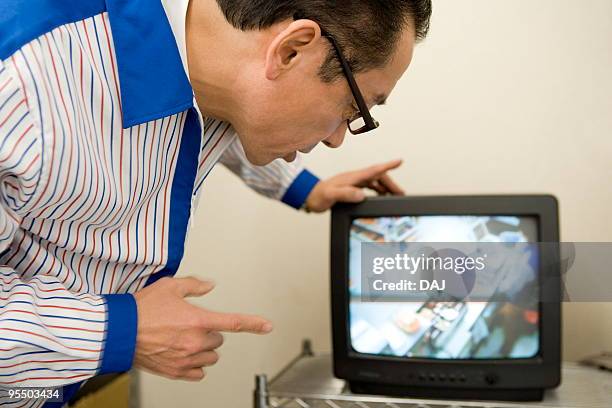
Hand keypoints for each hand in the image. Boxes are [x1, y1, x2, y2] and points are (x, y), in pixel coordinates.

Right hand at [133, 277, 271, 380]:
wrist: (119, 331)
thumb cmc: (141, 309)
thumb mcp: (170, 286)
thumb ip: (194, 285)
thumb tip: (209, 285)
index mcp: (198, 320)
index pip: (234, 322)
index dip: (253, 324)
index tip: (267, 326)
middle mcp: (195, 342)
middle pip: (218, 340)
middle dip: (209, 332)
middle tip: (190, 325)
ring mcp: (186, 359)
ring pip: (210, 358)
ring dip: (204, 349)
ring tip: (184, 339)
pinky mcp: (175, 372)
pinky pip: (198, 373)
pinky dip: (195, 365)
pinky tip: (183, 355)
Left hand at [305, 159, 404, 212]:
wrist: (309, 197)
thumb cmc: (318, 196)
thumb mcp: (331, 195)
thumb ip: (345, 194)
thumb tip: (361, 195)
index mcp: (352, 177)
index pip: (373, 170)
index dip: (387, 165)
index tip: (399, 161)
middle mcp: (355, 178)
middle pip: (378, 177)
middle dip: (391, 183)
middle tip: (401, 193)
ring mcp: (354, 182)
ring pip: (375, 182)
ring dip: (386, 188)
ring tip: (395, 196)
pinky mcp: (351, 188)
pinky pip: (369, 187)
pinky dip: (378, 191)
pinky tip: (381, 197)